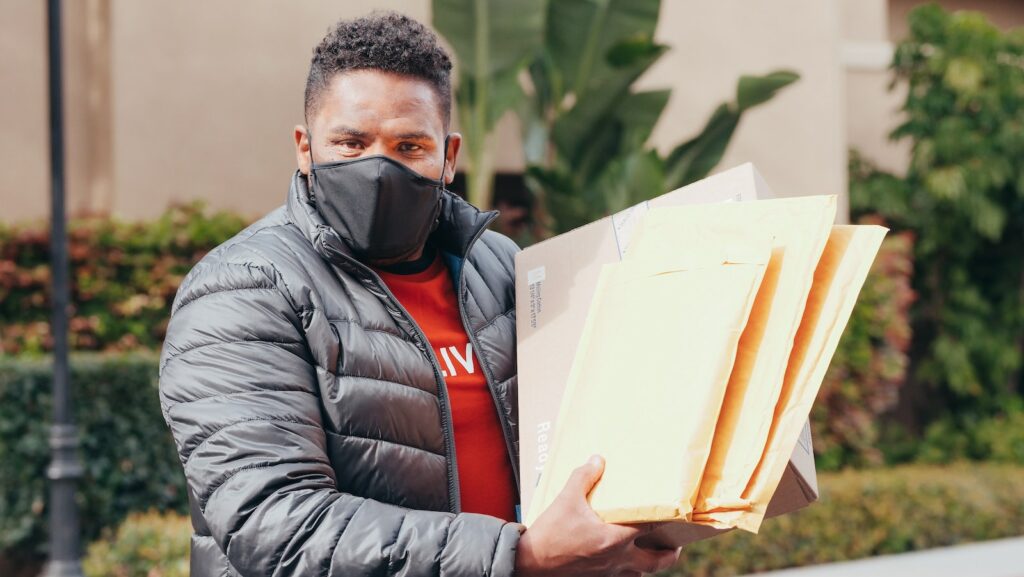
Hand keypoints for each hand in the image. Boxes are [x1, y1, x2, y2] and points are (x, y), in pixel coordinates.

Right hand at [515, 455, 681, 576]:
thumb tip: (597, 460)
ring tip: (650, 550)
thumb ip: (584, 477)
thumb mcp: (566, 499)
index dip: (666, 520)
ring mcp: (608, 573)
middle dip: (670, 552)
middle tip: (674, 542)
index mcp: (614, 539)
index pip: (651, 529)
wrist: (529, 562)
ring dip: (649, 562)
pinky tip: (621, 559)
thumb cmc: (549, 534)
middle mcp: (617, 559)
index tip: (676, 512)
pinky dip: (628, 569)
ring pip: (641, 573)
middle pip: (657, 561)